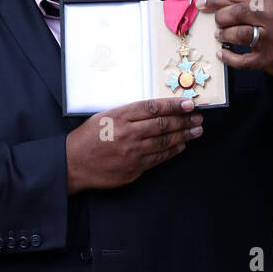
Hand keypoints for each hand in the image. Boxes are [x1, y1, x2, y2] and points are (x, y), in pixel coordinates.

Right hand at [65, 97, 202, 192]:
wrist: (74, 164)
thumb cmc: (87, 138)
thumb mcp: (105, 116)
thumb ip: (128, 113)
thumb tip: (155, 110)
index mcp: (121, 116)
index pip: (154, 107)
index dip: (174, 105)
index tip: (189, 103)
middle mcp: (129, 133)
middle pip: (164, 124)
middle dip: (185, 120)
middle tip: (198, 117)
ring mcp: (133, 152)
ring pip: (165, 142)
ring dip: (184, 135)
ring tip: (196, 130)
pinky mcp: (135, 168)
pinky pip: (159, 158)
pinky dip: (172, 151)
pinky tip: (181, 146)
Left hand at [195, 0, 272, 81]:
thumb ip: (251, 6)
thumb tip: (221, 5)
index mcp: (269, 4)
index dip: (216, 0)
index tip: (201, 4)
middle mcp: (270, 20)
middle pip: (237, 13)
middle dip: (220, 18)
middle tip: (216, 23)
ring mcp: (268, 41)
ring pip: (238, 34)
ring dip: (224, 35)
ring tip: (219, 36)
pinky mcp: (266, 60)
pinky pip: (242, 61)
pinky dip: (228, 57)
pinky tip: (222, 54)